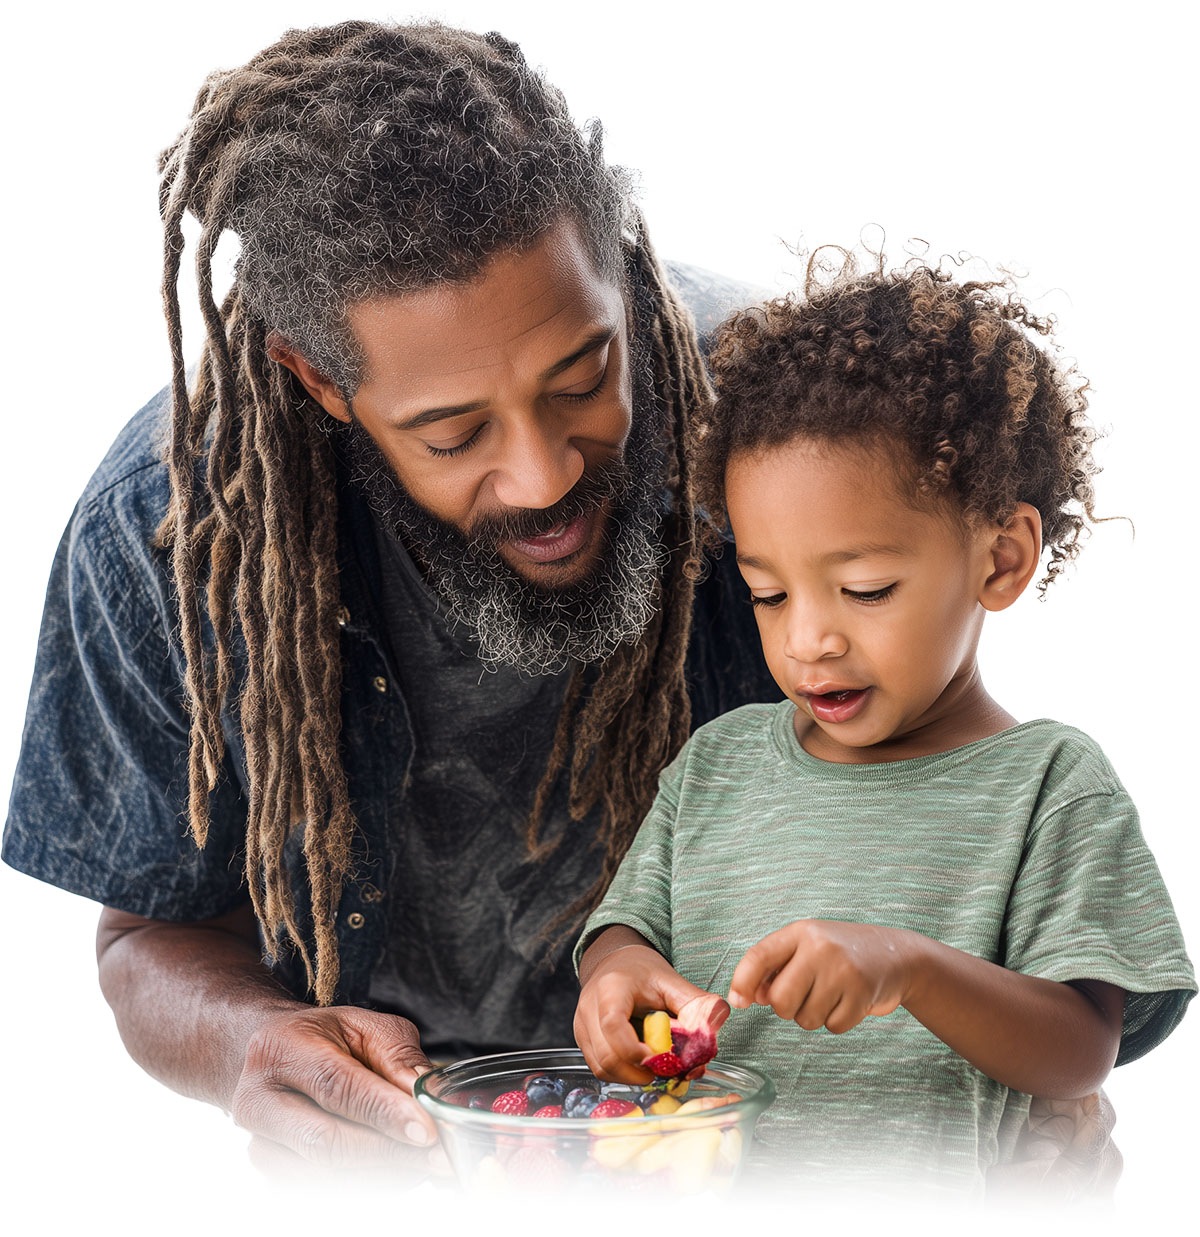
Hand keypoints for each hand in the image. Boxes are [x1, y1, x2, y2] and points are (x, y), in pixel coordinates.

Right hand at [230, 1005, 440, 1171]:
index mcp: (281, 1049)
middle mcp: (258, 1100)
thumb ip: (397, 1054)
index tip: (426, 1129)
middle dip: (390, 1152)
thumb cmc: (325, 1039)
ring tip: (423, 1157)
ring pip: (327, 1175)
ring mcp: (259, 1143)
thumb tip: (425, 1094)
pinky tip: (396, 1164)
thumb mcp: (363, 1025)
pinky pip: (326, 1191)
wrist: (274, 1059)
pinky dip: (370, 1183)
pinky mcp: (271, 1174)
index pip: (334, 1085)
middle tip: (439, 1154)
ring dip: (385, 1172)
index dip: (383, 1111)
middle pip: (326, 1141)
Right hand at [575, 927, 717, 1083]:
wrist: (617, 962)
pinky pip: (599, 1068)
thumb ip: (694, 1005)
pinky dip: (622, 1074)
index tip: (662, 1060)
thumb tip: (715, 1027)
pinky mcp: (582, 1039)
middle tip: (665, 1072)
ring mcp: (581, 1025)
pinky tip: (641, 1066)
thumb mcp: (672, 981)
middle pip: (606, 1055)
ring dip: (630, 1077)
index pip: (614, 1026)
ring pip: (601, 1068)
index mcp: (611, 988)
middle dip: (638, 1072)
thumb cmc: (643, 972)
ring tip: (655, 1070)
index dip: (636, 1051)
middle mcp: (589, 1007)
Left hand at [727, 919, 914, 1033]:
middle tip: (805, 995)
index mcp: (800, 932)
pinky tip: (849, 1001)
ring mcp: (842, 970)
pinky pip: (832, 1027)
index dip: (742, 982)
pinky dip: (838, 1021)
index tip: (738, 1002)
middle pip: (780, 1000)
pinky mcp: (862, 994)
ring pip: (805, 1019)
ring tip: (832, 994)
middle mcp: (820, 947)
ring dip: (814, 1015)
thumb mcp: (808, 947)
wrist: (897, 955)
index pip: (759, 956)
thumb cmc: (841, 954)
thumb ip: (777, 967)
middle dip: (787, 1008)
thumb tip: (751, 996)